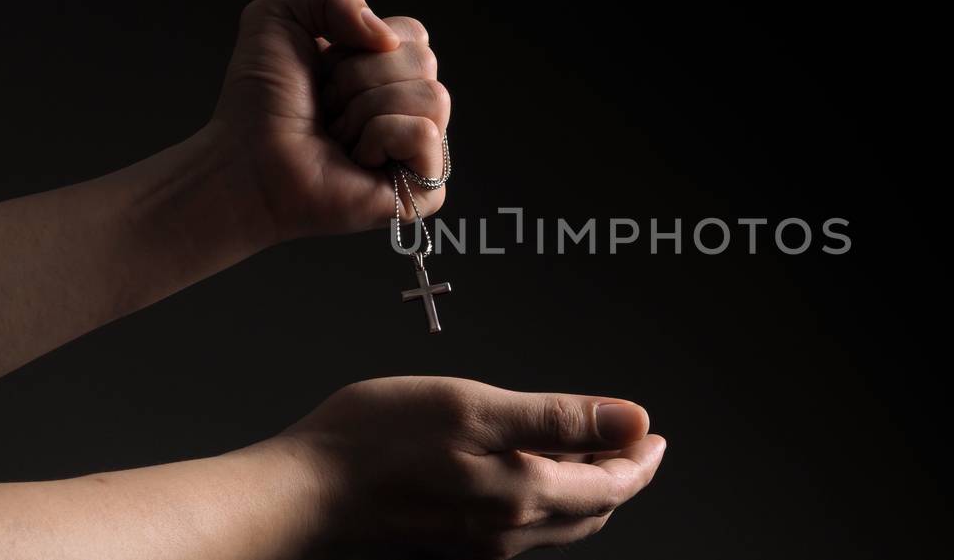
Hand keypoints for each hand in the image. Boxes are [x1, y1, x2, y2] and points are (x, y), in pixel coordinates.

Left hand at [206, 0, 449, 240]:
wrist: (244, 163)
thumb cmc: (257, 105)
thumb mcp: (279, 18)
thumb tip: (387, 38)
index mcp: (388, 73)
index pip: (414, 34)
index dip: (360, 45)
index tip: (322, 74)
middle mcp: (409, 110)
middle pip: (424, 60)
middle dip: (359, 77)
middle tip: (326, 109)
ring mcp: (420, 152)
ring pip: (430, 96)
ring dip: (366, 109)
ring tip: (337, 136)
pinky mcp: (424, 190)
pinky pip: (423, 133)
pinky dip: (379, 138)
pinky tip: (355, 161)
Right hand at [278, 376, 666, 558]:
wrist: (298, 498)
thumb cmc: (373, 445)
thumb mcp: (475, 408)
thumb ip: (560, 418)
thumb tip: (634, 421)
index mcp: (523, 497)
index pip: (611, 487)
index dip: (641, 460)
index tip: (655, 436)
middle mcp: (507, 534)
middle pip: (587, 511)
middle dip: (618, 477)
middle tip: (632, 444)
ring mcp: (476, 546)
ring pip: (553, 522)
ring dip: (580, 489)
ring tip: (586, 453)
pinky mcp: (448, 545)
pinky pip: (516, 528)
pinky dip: (540, 499)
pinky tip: (522, 469)